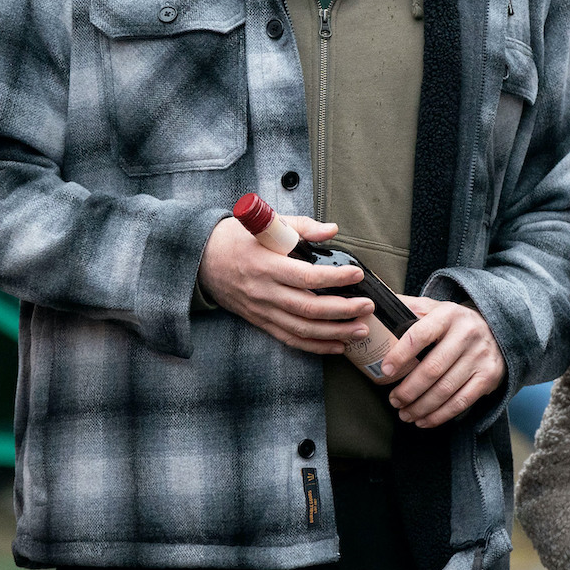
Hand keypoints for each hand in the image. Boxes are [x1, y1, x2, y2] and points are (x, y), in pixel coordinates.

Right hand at [198, 214, 372, 354]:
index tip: (357, 274)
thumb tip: (332, 230)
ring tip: (360, 330)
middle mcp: (264, 292)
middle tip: (367, 306)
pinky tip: (337, 346)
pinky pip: (290, 339)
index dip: (335, 278)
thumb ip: (302, 227)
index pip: (306, 276)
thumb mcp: (266, 223)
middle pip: (308, 308)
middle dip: (343, 310)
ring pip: (302, 329)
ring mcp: (262, 310)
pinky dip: (315, 346)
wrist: (202, 259)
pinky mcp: (261, 321)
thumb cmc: (237, 238)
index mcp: (266, 265)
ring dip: (334, 333)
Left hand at [380, 296, 506, 427]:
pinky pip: (461, 401)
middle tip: (393, 400)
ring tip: (404, 414)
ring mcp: (480, 356)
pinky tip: (424, 420)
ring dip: (421, 407)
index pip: (420, 334)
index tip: (385, 371)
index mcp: (448, 315)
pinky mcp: (489, 377)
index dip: (400, 354)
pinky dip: (440, 415)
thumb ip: (406, 307)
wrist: (496, 329)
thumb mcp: (433, 308)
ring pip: (445, 389)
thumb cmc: (453, 322)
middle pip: (432, 369)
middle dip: (408, 390)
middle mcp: (467, 334)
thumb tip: (371, 308)